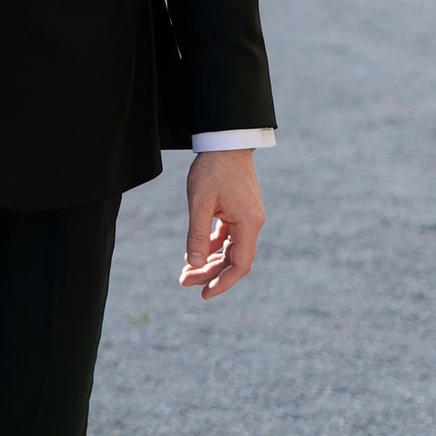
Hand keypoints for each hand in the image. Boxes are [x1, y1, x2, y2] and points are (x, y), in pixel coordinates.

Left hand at [179, 149, 262, 298]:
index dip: (223, 283)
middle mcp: (252, 224)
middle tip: (183, 281)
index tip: (204, 295)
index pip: (239, 265)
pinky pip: (228, 236)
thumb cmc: (213, 168)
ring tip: (186, 270)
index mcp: (248, 224)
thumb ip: (197, 234)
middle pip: (233, 260)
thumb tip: (194, 264)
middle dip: (209, 273)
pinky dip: (213, 245)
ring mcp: (247, 217)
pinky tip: (195, 251)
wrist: (225, 140)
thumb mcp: (200, 202)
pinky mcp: (240, 210)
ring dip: (210, 261)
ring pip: (230, 249)